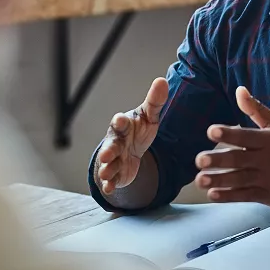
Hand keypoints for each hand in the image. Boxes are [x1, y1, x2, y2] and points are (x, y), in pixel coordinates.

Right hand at [96, 77, 167, 194]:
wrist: (131, 151)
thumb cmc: (138, 130)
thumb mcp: (149, 117)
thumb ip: (155, 101)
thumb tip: (162, 80)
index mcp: (123, 126)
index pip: (120, 123)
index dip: (120, 121)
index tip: (120, 119)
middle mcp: (115, 142)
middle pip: (111, 145)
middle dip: (108, 149)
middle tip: (107, 154)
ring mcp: (114, 159)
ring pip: (109, 164)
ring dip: (107, 168)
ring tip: (107, 172)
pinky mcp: (115, 174)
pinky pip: (111, 179)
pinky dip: (110, 184)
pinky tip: (110, 188)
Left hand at [194, 86, 269, 207]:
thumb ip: (256, 110)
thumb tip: (239, 90)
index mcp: (268, 140)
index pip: (245, 136)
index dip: (228, 133)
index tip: (212, 131)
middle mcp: (266, 159)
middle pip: (238, 159)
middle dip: (218, 160)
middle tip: (199, 159)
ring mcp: (267, 179)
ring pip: (239, 179)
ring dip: (218, 180)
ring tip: (200, 180)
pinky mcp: (267, 195)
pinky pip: (245, 196)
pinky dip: (229, 196)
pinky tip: (213, 194)